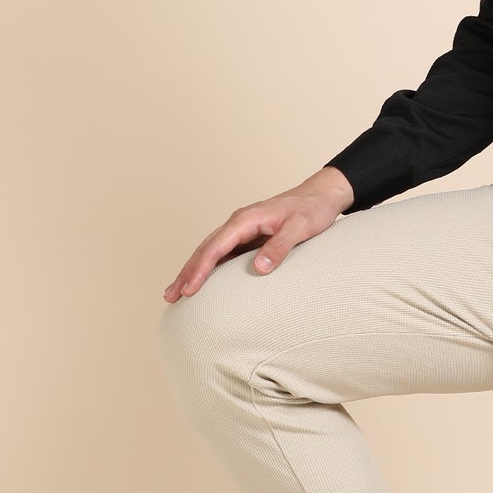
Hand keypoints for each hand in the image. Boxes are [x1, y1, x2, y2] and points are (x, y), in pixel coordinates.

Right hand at [162, 165, 354, 301]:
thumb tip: (258, 269)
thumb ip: (279, 247)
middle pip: (205, 249)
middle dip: (187, 272)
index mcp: (246, 219)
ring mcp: (242, 230)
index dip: (200, 270)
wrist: (321, 196)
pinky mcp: (248, 237)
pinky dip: (210, 267)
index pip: (215, 247)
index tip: (189, 290)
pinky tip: (203, 281)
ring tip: (178, 292)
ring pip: (210, 251)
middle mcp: (238, 223)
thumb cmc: (311, 210)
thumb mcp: (300, 229)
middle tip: (171, 296)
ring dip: (193, 270)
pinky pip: (223, 253)